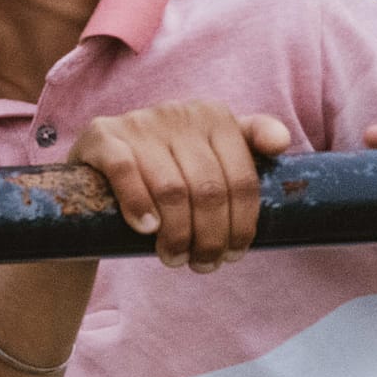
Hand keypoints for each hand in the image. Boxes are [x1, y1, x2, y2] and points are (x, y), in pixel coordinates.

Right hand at [69, 101, 290, 270]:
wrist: (96, 170)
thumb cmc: (164, 170)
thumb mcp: (208, 155)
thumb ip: (248, 147)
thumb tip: (281, 144)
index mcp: (214, 115)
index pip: (242, 178)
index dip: (242, 224)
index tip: (235, 254)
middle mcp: (178, 112)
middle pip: (210, 189)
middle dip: (210, 237)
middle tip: (203, 265)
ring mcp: (138, 122)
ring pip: (172, 189)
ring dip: (177, 235)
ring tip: (175, 259)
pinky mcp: (102, 135)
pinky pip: (126, 172)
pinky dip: (138, 205)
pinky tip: (146, 230)